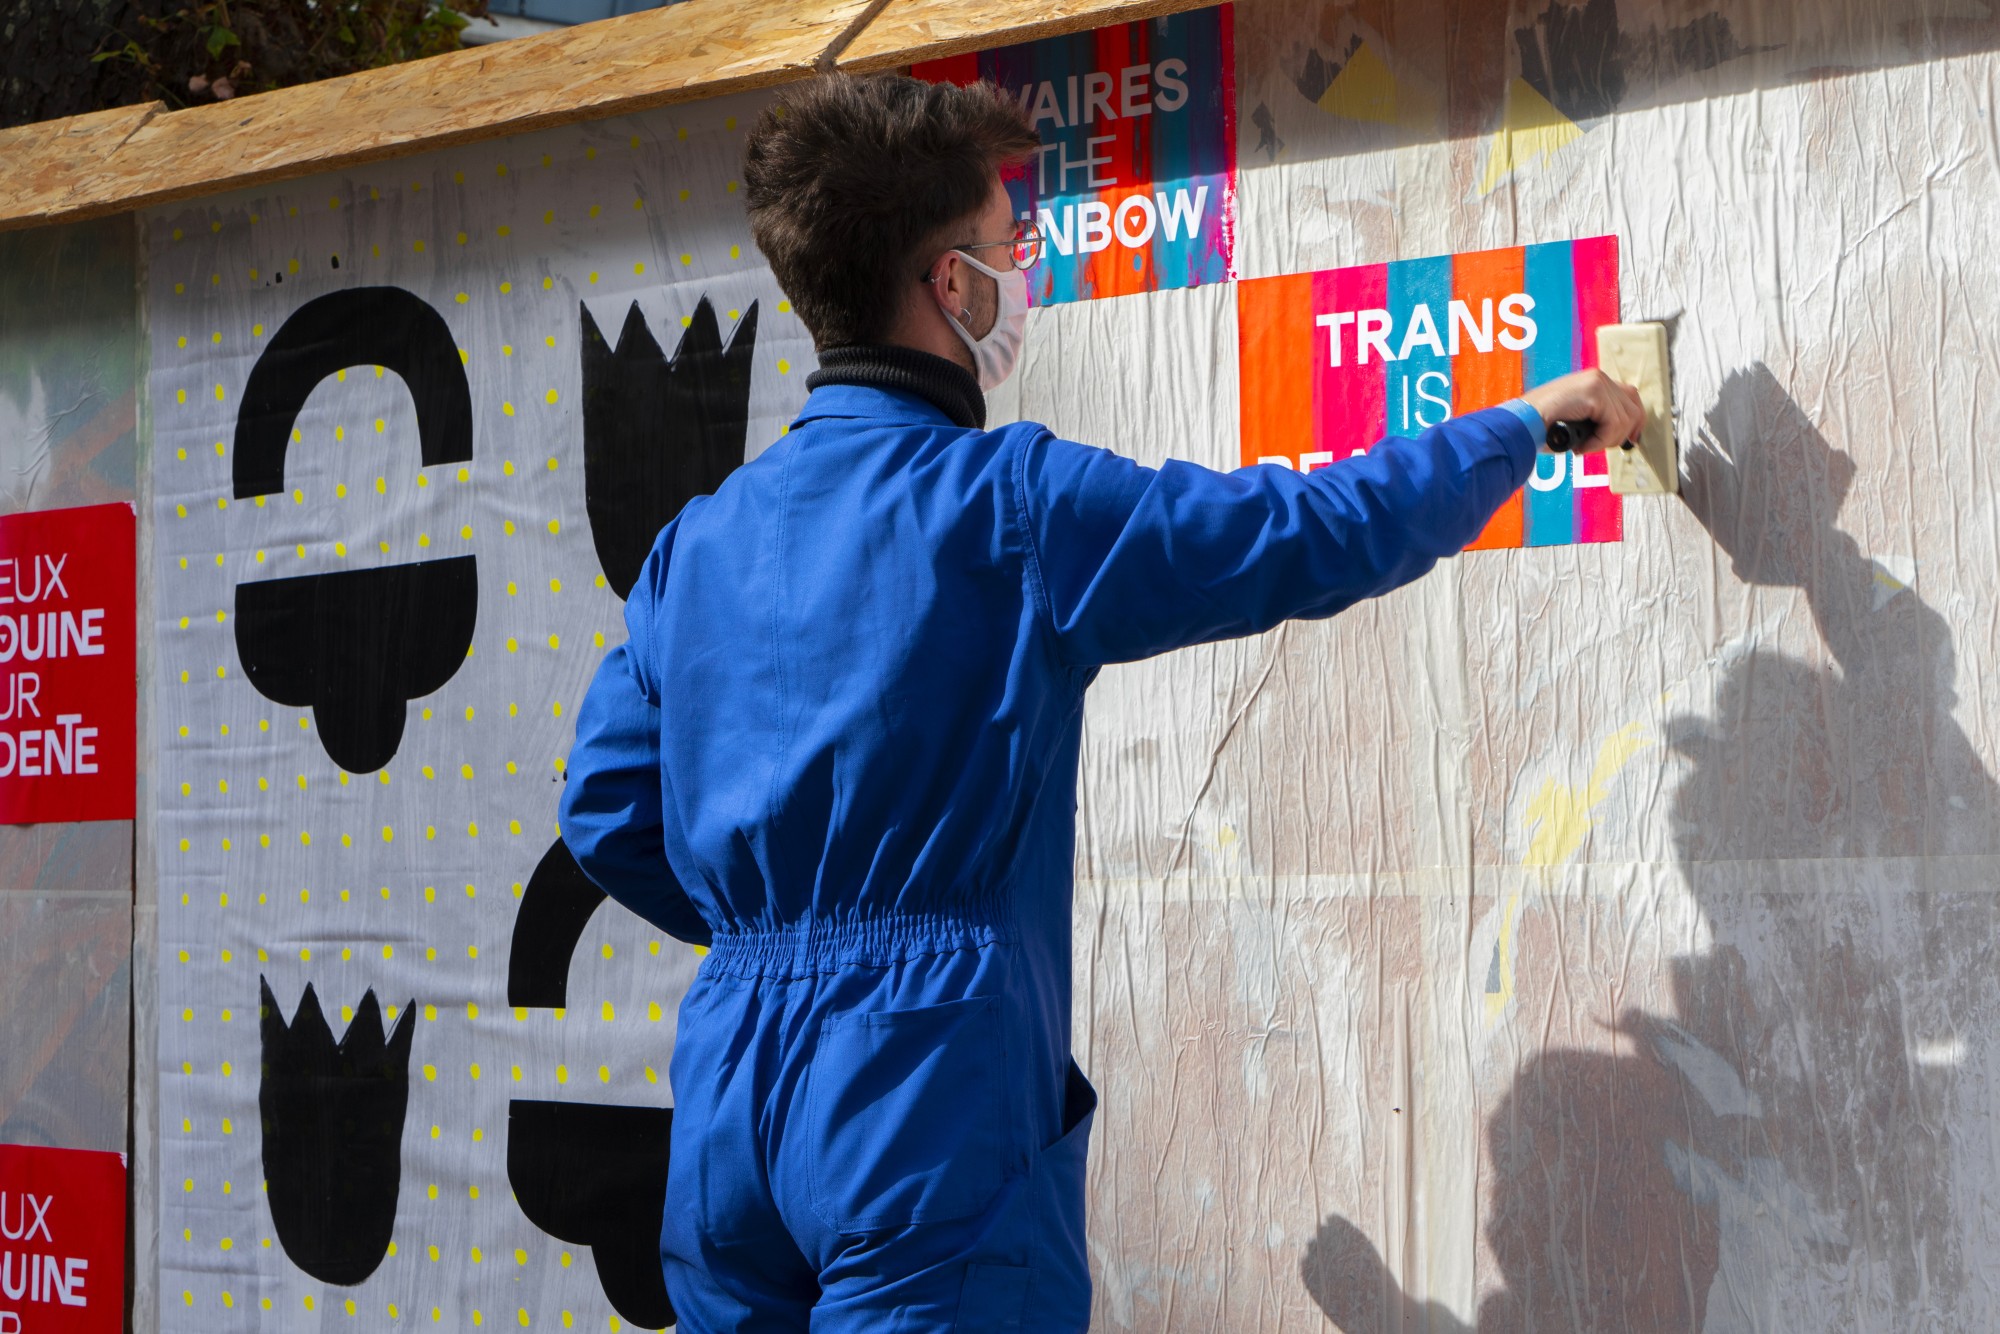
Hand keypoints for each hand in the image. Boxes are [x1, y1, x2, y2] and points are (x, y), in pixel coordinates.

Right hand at [1521, 370, 1643, 453]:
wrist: (1522, 422)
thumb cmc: (1541, 426)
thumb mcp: (1577, 418)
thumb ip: (1597, 418)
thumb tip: (1622, 433)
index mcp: (1594, 381)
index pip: (1629, 397)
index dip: (1634, 420)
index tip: (1630, 439)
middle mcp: (1598, 377)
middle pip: (1633, 407)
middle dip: (1621, 434)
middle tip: (1599, 446)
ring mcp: (1597, 382)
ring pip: (1625, 419)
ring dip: (1606, 440)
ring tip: (1585, 445)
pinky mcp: (1595, 392)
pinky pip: (1613, 424)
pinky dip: (1599, 441)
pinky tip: (1582, 445)